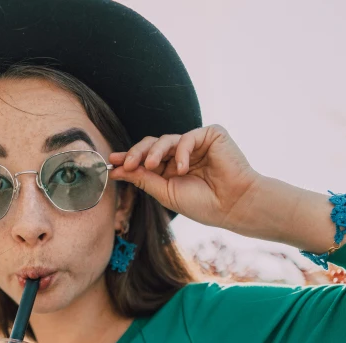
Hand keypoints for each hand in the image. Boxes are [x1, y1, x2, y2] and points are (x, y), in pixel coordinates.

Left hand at [108, 124, 261, 230]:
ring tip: (151, 167)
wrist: (233, 205)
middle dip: (136, 153)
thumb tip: (117, 170)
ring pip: (166, 139)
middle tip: (126, 163)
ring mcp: (196, 144)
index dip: (129, 159)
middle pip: (152, 145)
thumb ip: (143, 179)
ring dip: (154, 153)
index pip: (146, 158)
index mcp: (172, 168)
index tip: (112, 163)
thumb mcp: (166, 193)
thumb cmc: (203, 204)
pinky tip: (182, 169)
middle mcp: (182, 154)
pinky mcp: (211, 135)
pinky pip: (187, 137)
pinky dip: (181, 152)